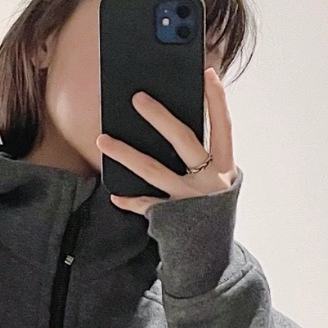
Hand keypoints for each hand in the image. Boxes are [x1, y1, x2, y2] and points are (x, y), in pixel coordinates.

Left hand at [96, 67, 237, 215]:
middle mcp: (210, 180)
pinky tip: (115, 194)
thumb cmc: (212, 208)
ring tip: (102, 140)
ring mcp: (189, 198)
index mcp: (225, 166)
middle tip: (137, 98)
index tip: (207, 73)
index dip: (217, 100)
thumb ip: (204, 156)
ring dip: (126, 153)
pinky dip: (130, 200)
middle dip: (160, 117)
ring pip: (153, 170)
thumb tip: (171, 123)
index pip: (223, 127)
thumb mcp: (217, 180)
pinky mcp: (172, 217)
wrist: (212, 254)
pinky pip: (146, 205)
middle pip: (183, 141)